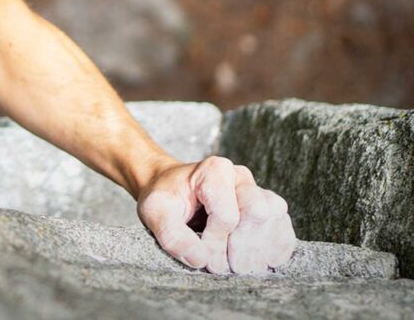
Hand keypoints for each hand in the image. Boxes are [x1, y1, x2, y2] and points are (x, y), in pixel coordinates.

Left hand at [136, 156, 296, 273]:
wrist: (172, 189)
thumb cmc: (166, 198)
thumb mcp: (155, 211)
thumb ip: (171, 234)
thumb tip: (200, 259)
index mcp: (213, 170)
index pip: (226, 214)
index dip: (216, 242)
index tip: (203, 255)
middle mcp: (239, 176)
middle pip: (258, 211)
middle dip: (244, 246)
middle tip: (229, 269)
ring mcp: (256, 189)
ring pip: (275, 215)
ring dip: (263, 247)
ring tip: (244, 268)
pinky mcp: (266, 205)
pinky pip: (283, 223)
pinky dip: (280, 245)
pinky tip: (267, 261)